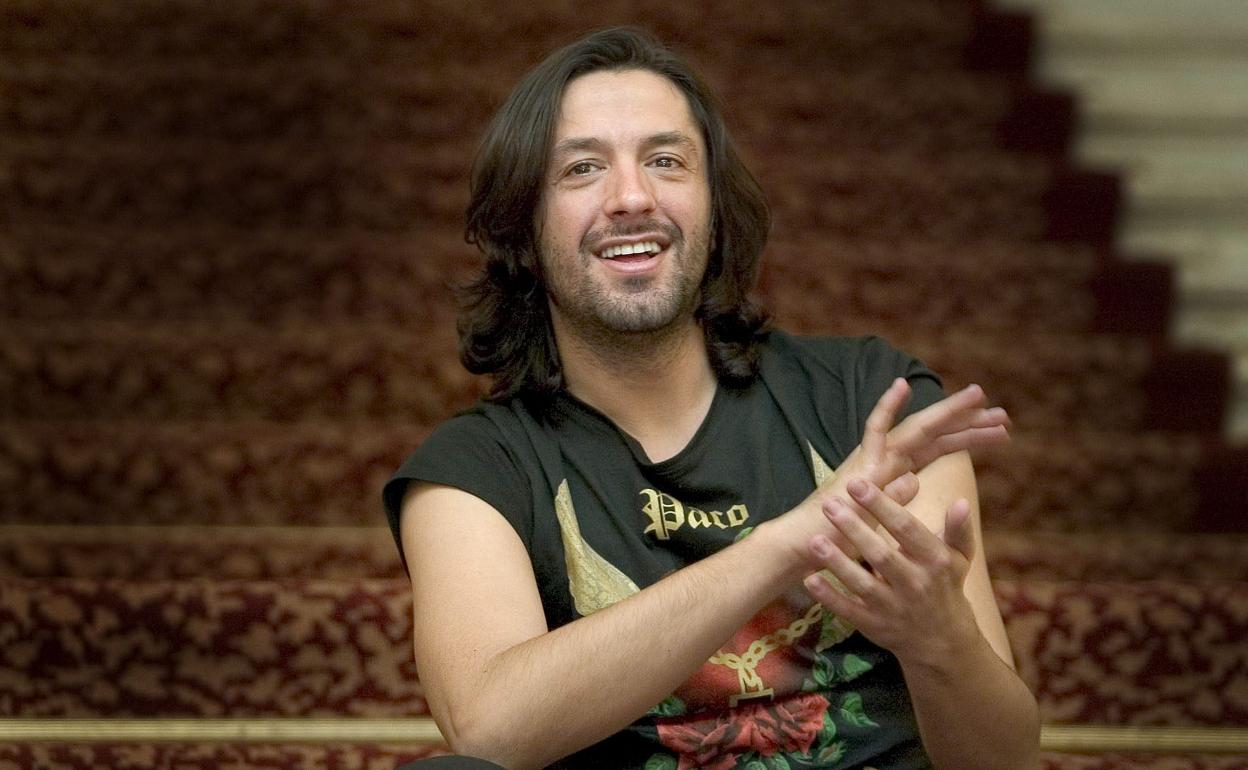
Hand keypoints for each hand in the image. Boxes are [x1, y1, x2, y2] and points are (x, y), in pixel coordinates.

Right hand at [778, 378, 1006, 562]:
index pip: (941, 449)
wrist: (812, 544)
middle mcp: (889, 458)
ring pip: (918, 427)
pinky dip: (886, 406)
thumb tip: (915, 481)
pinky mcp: (860, 463)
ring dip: (948, 412)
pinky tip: (901, 385)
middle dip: (970, 422)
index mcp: (897, 471)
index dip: (970, 438)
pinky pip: (874, 428)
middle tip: (1004, 414)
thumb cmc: (843, 535)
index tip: (1003, 433)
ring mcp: (875, 457)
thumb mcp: (882, 518)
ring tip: (979, 396)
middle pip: (936, 434)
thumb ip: (897, 497)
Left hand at [802, 478, 980, 666]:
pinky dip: (829, 597)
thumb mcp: (959, 558)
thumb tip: (961, 502)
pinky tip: (810, 579)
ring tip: (814, 540)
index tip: (857, 484)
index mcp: (934, 561)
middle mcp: (915, 584)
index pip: (906, 529)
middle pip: (880, 554)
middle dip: (854, 528)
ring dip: (837, 562)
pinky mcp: (875, 625)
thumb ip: (958, 529)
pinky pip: (849, 610)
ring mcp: (893, 607)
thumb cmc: (946, 586)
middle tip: (829, 504)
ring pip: (862, 583)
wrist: (944, 643)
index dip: (881, 506)